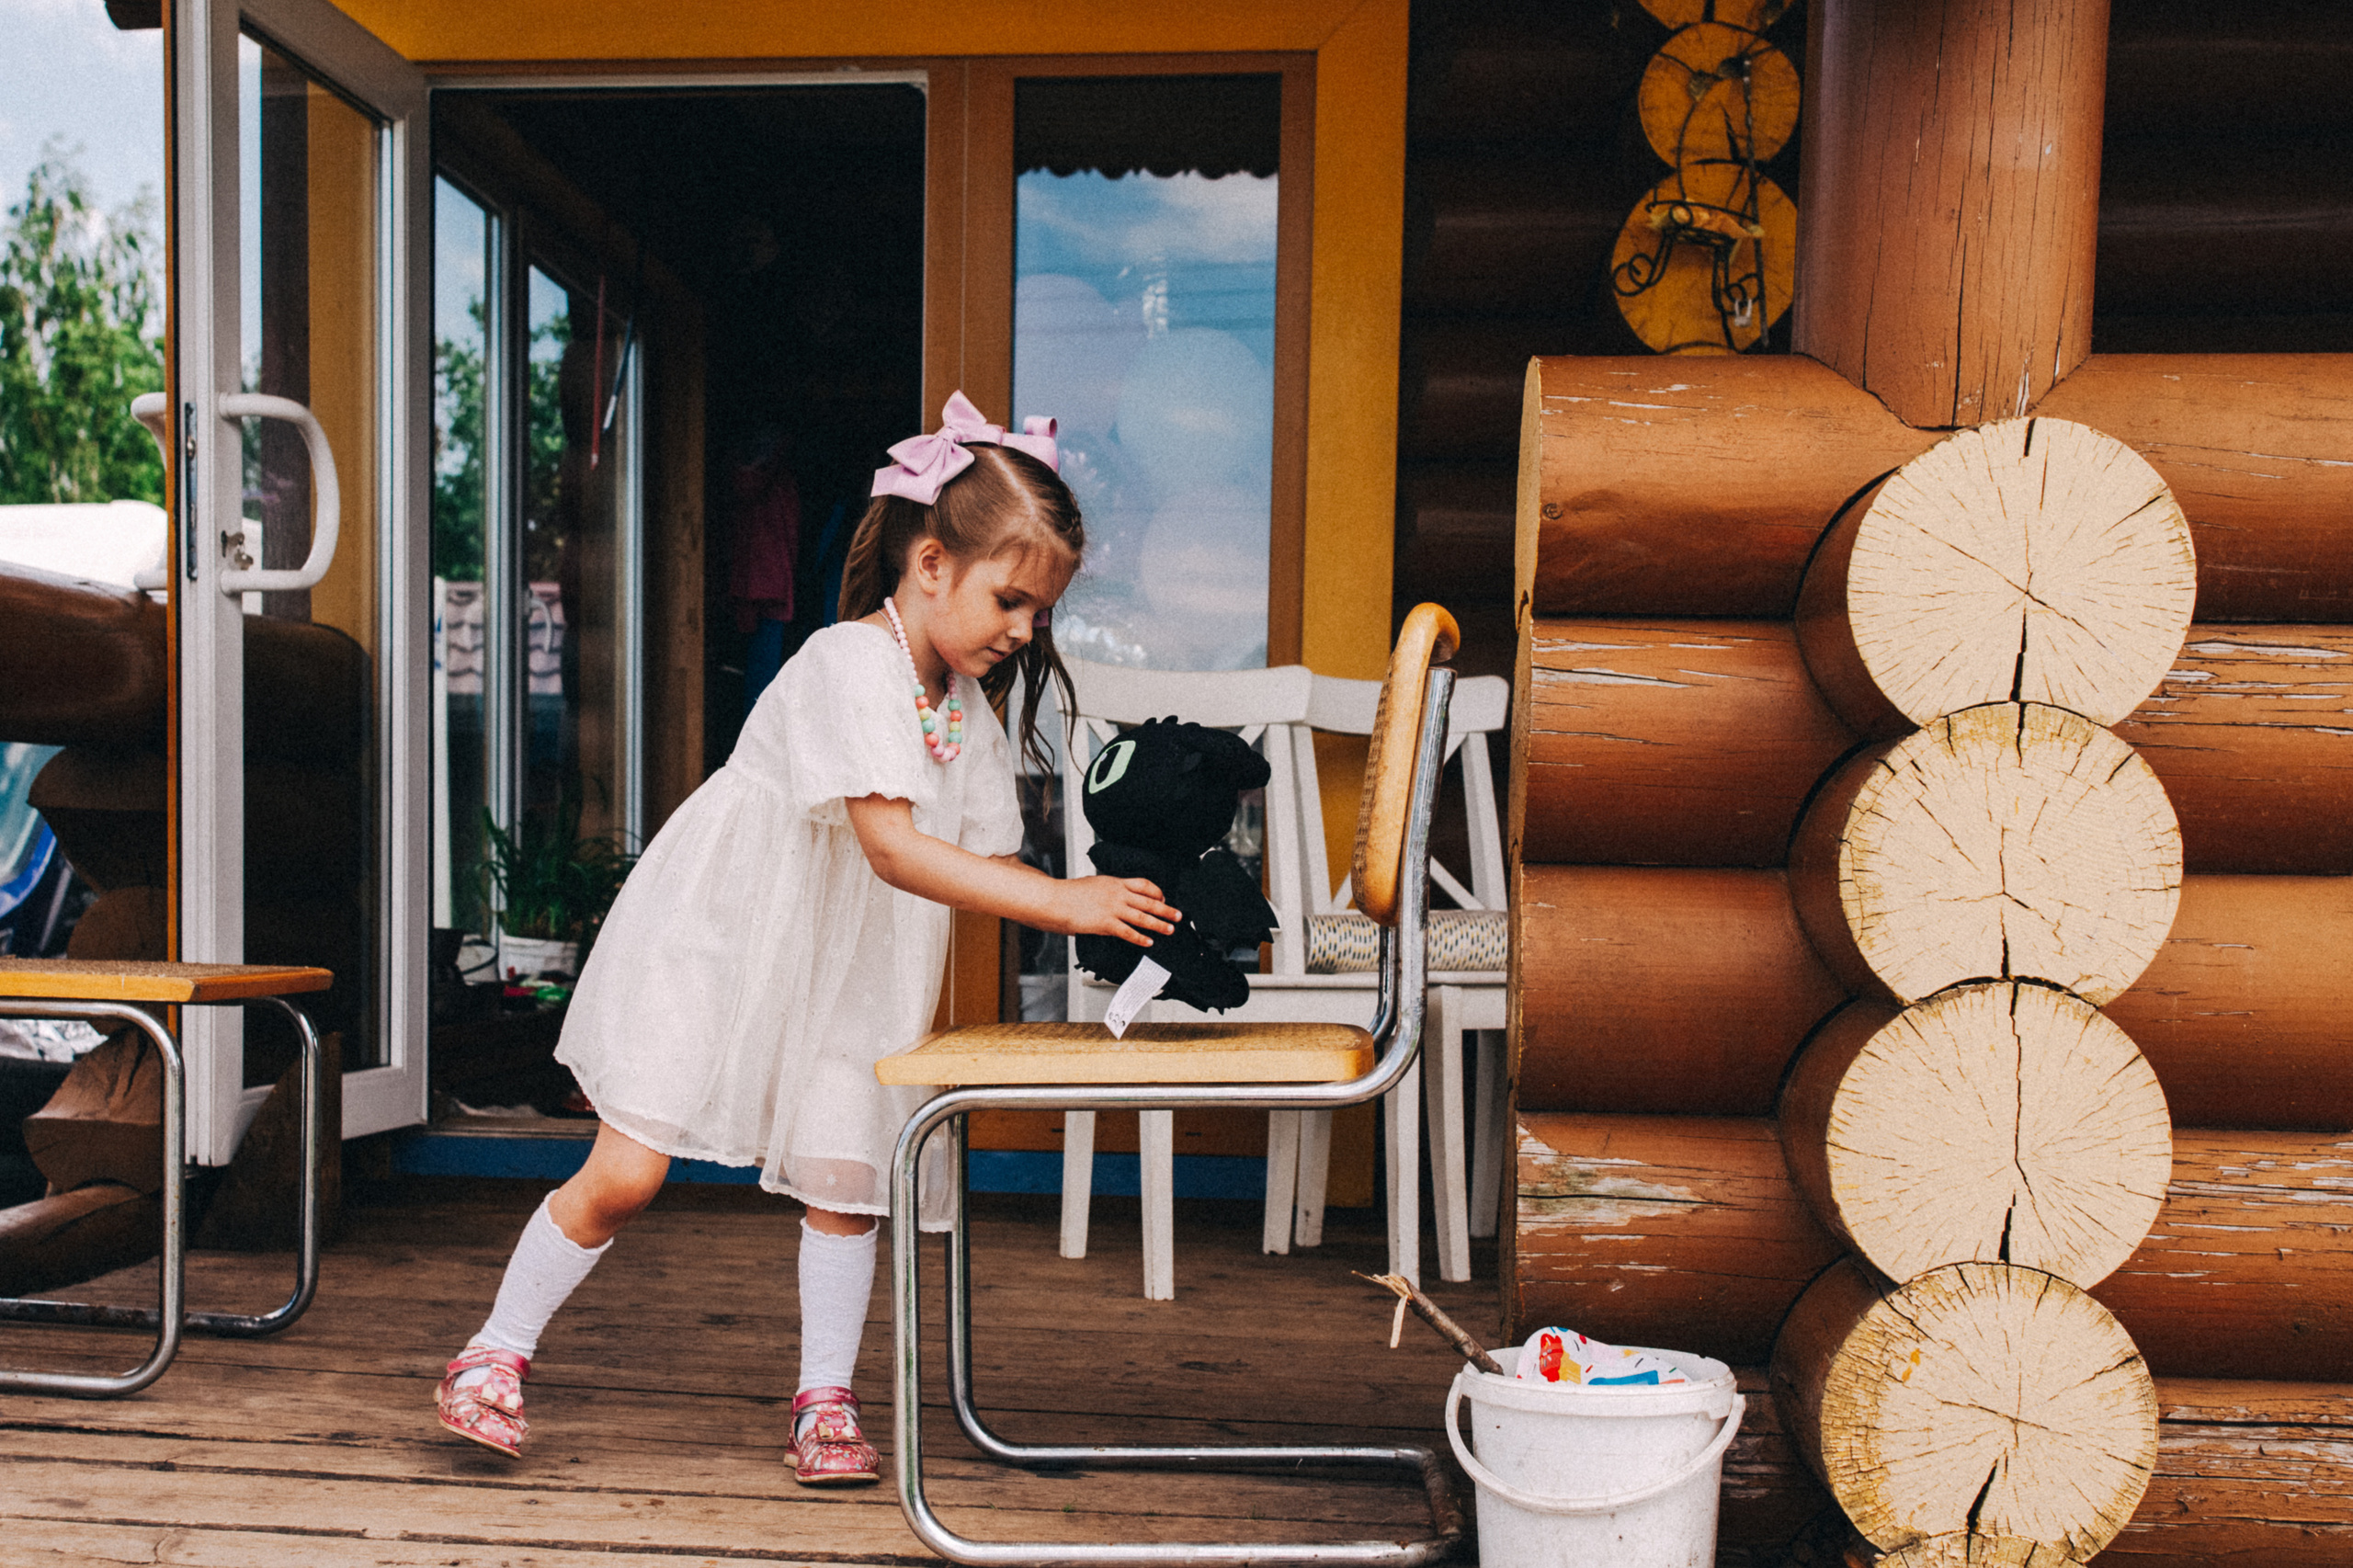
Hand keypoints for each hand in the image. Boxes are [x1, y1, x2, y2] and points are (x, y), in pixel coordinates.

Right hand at [1062, 876, 1180, 947]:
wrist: (1055, 900)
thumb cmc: (1068, 893)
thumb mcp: (1092, 884)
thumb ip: (1106, 890)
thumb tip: (1112, 897)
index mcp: (1115, 882)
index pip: (1144, 884)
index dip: (1157, 892)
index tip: (1164, 898)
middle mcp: (1117, 894)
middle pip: (1149, 901)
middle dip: (1166, 909)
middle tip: (1178, 915)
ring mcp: (1113, 909)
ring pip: (1143, 917)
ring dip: (1159, 924)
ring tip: (1170, 929)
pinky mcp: (1106, 924)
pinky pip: (1128, 932)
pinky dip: (1141, 938)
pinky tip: (1149, 942)